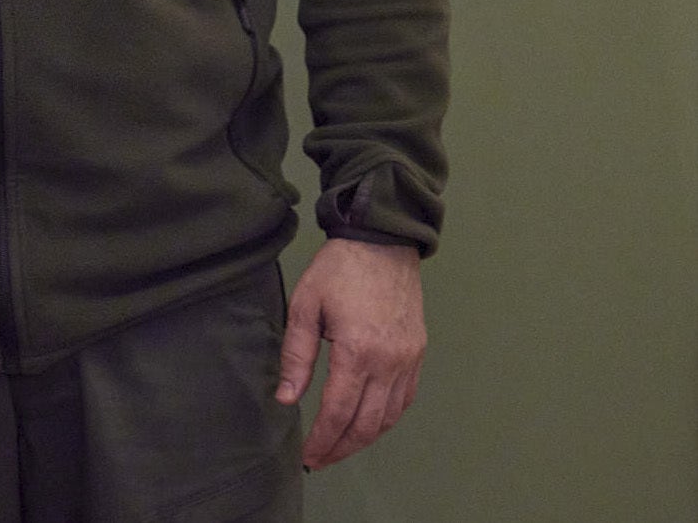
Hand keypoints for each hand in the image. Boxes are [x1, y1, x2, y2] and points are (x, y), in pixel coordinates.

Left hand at [277, 238, 425, 468]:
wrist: (381, 244)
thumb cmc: (338, 270)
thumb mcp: (305, 306)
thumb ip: (297, 356)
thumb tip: (287, 398)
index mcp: (358, 352)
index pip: (339, 412)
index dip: (322, 439)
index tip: (308, 455)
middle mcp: (389, 363)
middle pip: (367, 423)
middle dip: (342, 447)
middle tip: (321, 460)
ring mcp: (408, 360)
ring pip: (389, 416)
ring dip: (365, 438)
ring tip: (340, 447)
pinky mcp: (418, 354)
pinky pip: (405, 399)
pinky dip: (387, 418)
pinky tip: (369, 423)